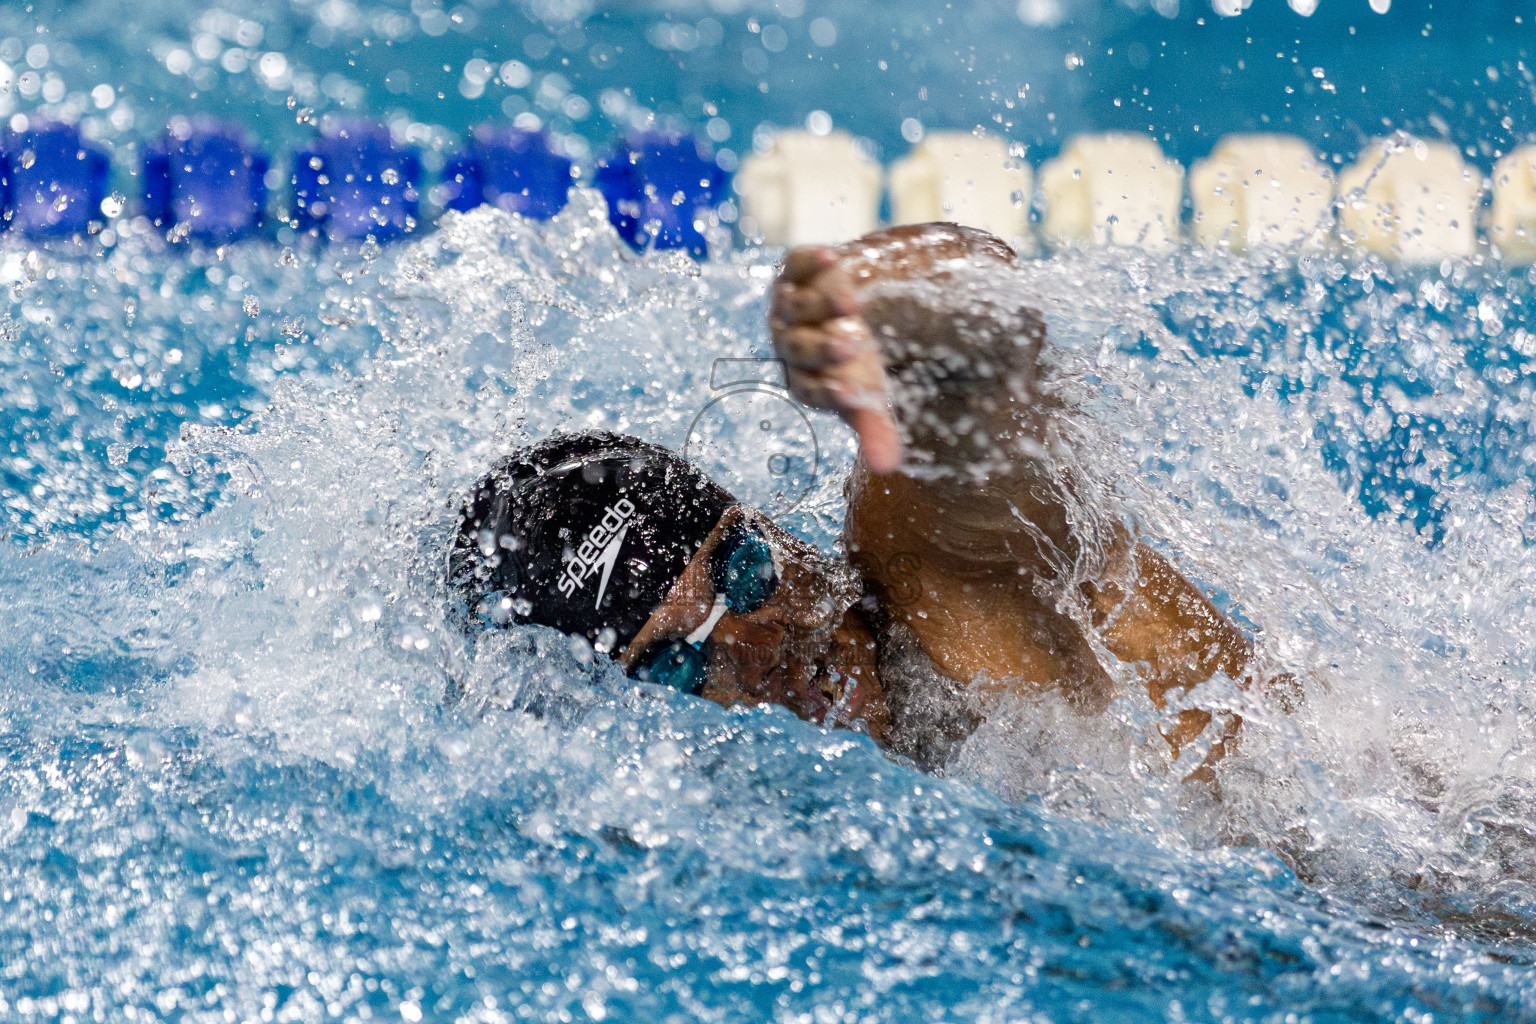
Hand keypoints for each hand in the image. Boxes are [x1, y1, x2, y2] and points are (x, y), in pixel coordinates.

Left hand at [770, 246, 904, 473]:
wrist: (845, 313)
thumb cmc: (856, 362)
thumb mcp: (870, 392)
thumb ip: (875, 427)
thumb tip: (889, 468)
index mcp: (803, 378)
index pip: (811, 389)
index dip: (830, 391)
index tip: (853, 391)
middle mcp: (787, 343)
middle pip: (799, 348)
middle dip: (824, 347)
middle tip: (854, 343)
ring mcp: (787, 305)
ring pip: (796, 306)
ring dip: (822, 303)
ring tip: (852, 301)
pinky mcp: (793, 271)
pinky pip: (796, 265)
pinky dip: (810, 260)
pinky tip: (830, 253)